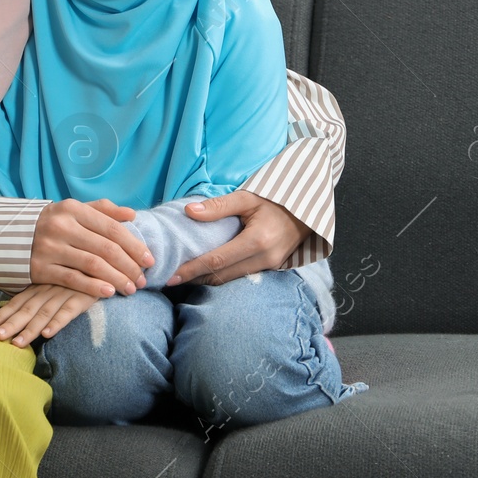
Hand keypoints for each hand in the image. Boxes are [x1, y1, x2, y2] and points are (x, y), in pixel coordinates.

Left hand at [0, 283, 99, 346]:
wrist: (108, 264)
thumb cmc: (80, 274)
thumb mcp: (58, 280)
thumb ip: (41, 292)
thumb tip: (21, 312)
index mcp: (41, 284)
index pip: (18, 301)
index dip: (2, 314)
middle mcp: (50, 288)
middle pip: (27, 309)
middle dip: (10, 324)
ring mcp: (66, 292)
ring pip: (44, 312)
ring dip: (30, 329)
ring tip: (16, 343)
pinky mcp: (84, 297)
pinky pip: (69, 311)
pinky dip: (58, 322)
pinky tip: (48, 333)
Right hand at [33, 197, 153, 297]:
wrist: (6, 236)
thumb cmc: (51, 223)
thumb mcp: (73, 210)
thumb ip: (103, 210)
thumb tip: (132, 215)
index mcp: (73, 209)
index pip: (112, 228)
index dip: (134, 245)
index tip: (149, 260)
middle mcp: (62, 226)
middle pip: (105, 248)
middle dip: (129, 266)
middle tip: (142, 280)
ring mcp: (50, 248)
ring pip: (92, 265)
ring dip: (116, 278)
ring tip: (130, 288)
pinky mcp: (40, 268)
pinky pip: (72, 279)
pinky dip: (93, 287)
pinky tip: (108, 292)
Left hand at [169, 191, 308, 286]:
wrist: (306, 210)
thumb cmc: (276, 200)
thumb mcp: (248, 196)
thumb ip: (219, 206)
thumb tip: (189, 211)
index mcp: (257, 241)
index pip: (217, 260)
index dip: (193, 269)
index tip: (172, 275)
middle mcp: (265, 258)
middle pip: (222, 276)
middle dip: (195, 279)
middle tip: (171, 279)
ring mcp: (270, 266)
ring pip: (231, 279)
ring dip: (207, 280)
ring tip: (185, 277)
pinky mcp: (272, 268)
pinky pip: (242, 276)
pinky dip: (223, 276)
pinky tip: (207, 272)